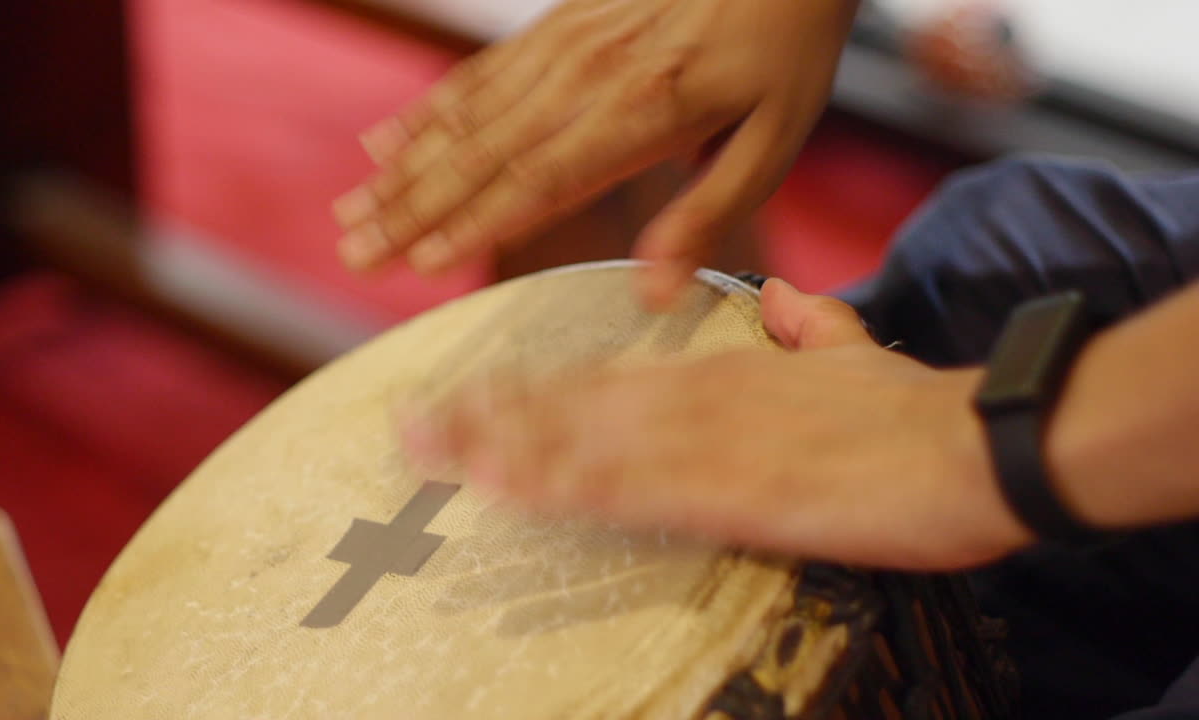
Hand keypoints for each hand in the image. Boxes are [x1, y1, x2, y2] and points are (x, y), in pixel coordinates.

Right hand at [335, 0, 858, 307]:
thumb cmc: (785, 49)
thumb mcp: (772, 141)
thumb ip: (709, 214)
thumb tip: (655, 292)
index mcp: (643, 115)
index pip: (539, 181)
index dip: (475, 224)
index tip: (419, 263)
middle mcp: (588, 79)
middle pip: (483, 152)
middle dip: (412, 208)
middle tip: (355, 253)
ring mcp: (566, 46)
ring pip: (466, 114)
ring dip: (405, 166)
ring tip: (353, 210)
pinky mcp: (559, 23)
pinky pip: (480, 72)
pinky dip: (428, 110)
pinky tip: (387, 139)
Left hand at [401, 280, 1033, 569]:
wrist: (976, 445)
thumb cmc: (910, 409)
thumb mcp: (849, 350)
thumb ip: (802, 322)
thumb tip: (773, 297)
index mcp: (719, 374)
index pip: (603, 382)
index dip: (528, 394)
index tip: (466, 400)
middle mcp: (698, 403)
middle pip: (572, 410)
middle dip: (485, 422)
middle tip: (408, 430)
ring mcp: (711, 447)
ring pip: (583, 444)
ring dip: (500, 448)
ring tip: (430, 455)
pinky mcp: (735, 496)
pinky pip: (632, 492)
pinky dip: (564, 486)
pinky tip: (515, 489)